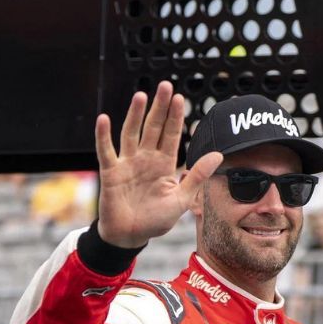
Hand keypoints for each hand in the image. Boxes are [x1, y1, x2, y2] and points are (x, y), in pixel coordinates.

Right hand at [94, 80, 223, 247]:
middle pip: (153, 128)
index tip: (180, 98)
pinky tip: (104, 119)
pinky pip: (106, 151)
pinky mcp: (110, 172)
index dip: (174, 117)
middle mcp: (145, 159)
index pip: (170, 135)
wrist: (130, 236)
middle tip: (165, 86)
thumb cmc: (155, 220)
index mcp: (163, 164)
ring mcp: (127, 164)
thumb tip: (218, 155)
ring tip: (141, 96)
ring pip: (131, 134)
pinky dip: (104, 136)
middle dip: (159, 108)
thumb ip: (197, 176)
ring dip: (135, 115)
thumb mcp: (181, 199)